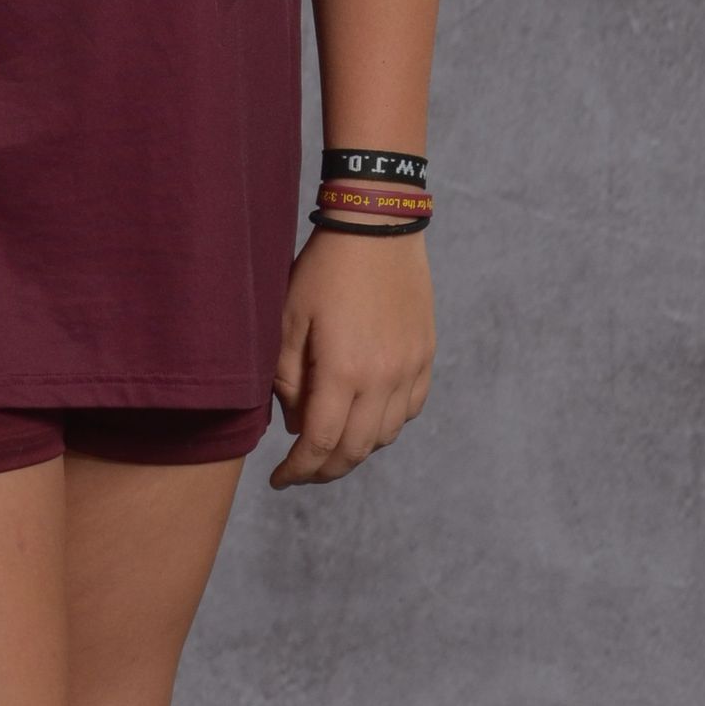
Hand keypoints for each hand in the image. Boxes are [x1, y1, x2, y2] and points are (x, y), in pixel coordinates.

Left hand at [267, 225, 433, 486]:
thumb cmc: (322, 268)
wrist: (376, 225)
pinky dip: (386, 424)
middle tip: (302, 471)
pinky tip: (366, 415)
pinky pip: (410, 408)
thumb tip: (294, 424)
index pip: (321, 443)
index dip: (298, 470)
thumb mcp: (288, 318)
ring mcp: (410, 367)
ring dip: (357, 449)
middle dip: (325, 470)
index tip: (279, 480)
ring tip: (330, 442)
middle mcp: (384, 377)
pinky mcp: (425, 354)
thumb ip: (287, 378)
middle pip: (356, 449)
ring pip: (386, 434)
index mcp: (344, 370)